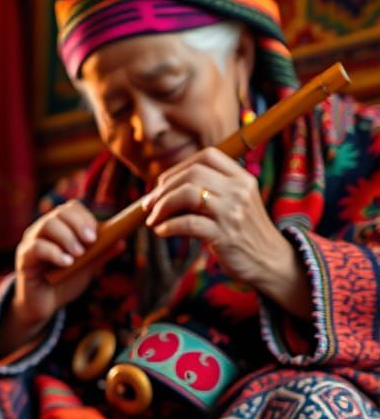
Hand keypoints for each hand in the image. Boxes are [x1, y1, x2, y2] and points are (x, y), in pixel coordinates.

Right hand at [0, 200, 114, 356]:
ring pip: (47, 225)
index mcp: (59, 227)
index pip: (71, 208)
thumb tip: (121, 241)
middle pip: (60, 213)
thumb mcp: (87, 268)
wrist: (45, 306)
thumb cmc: (64, 283)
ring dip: (67, 237)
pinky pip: (36, 247)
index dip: (85, 217)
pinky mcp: (24, 258)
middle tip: (91, 241)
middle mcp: (43, 230)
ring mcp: (31, 242)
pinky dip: (54, 253)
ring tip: (78, 255)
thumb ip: (101, 254)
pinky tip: (66, 263)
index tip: (96, 235)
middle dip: (78, 224)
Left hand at [142, 148, 311, 318]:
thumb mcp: (234, 204)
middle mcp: (239, 190)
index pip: (207, 156)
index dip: (178, 168)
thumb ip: (211, 191)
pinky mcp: (224, 236)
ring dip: (162, 206)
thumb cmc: (243, 232)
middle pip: (193, 174)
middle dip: (163, 189)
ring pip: (188, 194)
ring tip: (152, 219)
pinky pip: (188, 224)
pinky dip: (168, 226)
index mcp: (242, 178)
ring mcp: (233, 212)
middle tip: (148, 205)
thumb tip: (165, 189)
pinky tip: (161, 231)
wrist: (270, 261)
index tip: (161, 185)